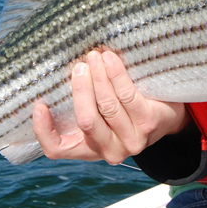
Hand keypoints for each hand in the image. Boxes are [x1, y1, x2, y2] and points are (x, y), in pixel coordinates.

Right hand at [33, 50, 189, 164]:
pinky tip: (110, 59)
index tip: (39, 105)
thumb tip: (56, 74)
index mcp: (89, 149)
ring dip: (99, 77)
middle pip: (86, 121)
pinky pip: (127, 96)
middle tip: (78, 67)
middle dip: (80, 90)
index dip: (43, 130)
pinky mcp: (149, 124)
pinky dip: (116, 75)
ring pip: (107, 106)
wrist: (166, 118)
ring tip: (94, 56)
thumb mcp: (100, 116)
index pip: (57, 149)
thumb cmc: (125, 112)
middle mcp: (109, 150)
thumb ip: (81, 105)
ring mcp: (131, 140)